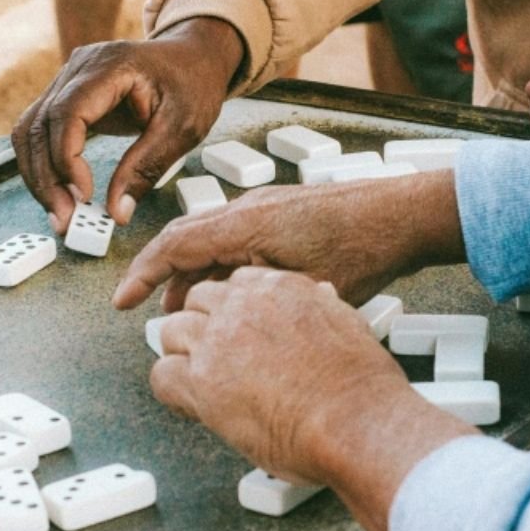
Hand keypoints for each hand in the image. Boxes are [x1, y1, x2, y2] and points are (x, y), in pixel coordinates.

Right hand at [12, 17, 243, 230]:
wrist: (193, 57)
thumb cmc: (192, 85)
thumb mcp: (182, 128)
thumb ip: (146, 168)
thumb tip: (117, 213)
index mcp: (111, 66)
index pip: (67, 112)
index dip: (66, 158)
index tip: (83, 196)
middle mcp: (79, 67)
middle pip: (40, 124)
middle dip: (47, 178)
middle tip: (65, 220)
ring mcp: (68, 80)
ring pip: (31, 131)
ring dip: (39, 176)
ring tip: (60, 213)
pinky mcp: (66, 96)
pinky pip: (41, 132)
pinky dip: (44, 165)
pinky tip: (59, 193)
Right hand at [112, 171, 464, 311]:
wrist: (407, 215)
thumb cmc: (363, 248)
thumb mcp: (298, 286)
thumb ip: (251, 299)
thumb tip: (215, 322)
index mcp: (244, 223)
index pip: (173, 245)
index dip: (142, 275)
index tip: (123, 302)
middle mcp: (248, 209)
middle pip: (184, 240)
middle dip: (160, 278)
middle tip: (145, 312)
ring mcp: (265, 209)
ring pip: (210, 242)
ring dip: (193, 276)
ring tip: (186, 316)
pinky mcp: (282, 214)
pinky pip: (234, 239)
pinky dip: (220, 268)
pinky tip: (230, 298)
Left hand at [152, 268, 478, 530]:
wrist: (356, 421)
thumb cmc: (359, 386)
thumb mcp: (348, 322)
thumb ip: (322, 307)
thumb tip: (320, 297)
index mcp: (278, 289)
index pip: (233, 285)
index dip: (231, 311)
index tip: (233, 329)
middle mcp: (242, 307)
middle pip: (196, 303)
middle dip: (201, 328)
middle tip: (212, 357)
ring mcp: (217, 342)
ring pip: (172, 333)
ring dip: (182, 356)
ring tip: (198, 381)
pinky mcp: (201, 381)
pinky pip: (162, 376)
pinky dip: (172, 392)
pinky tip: (189, 403)